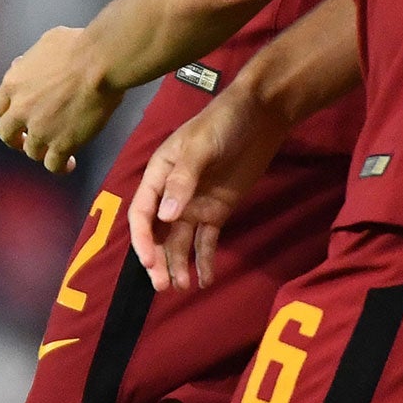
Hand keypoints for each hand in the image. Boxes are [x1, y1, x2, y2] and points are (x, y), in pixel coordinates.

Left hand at [0, 27, 120, 172]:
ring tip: (55, 150)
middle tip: (26, 140)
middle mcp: (21, 109)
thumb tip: (24, 64)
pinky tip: (68, 164)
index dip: (9, 112)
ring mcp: (40, 129)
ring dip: (41, 150)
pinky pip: (53, 164)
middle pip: (7, 133)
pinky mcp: (61, 143)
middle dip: (16, 138)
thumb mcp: (47, 43)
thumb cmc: (79, 45)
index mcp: (14, 83)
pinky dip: (60, 167)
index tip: (17, 115)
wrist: (100, 62)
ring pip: (32, 150)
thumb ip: (31, 60)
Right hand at [128, 80, 291, 290]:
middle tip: (164, 286)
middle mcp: (172, 195)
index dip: (142, 239)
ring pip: (180, 242)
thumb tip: (165, 217)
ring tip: (183, 287)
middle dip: (158, 260)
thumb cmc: (222, 123)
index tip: (150, 261)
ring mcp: (194, 205)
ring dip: (179, 264)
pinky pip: (206, 241)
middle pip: (158, 233)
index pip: (142, 212)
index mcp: (159, 175)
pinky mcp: (217, 211)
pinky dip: (204, 260)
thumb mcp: (199, 147)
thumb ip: (182, 180)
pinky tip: (206, 280)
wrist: (260, 116)